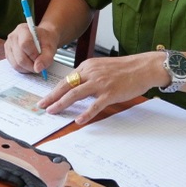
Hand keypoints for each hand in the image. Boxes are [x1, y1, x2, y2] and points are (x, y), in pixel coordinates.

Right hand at [3, 22, 58, 75]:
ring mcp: (8, 46)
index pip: (25, 44)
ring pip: (16, 64)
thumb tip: (38, 68)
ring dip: (28, 68)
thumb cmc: (45, 40)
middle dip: (32, 65)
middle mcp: (13, 37)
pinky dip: (23, 69)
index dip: (33, 55)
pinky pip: (14, 66)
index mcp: (23, 30)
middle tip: (39, 65)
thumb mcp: (50, 47)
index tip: (40, 58)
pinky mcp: (7, 54)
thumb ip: (46, 57)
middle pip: (20, 57)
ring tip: (35, 64)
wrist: (40, 38)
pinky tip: (29, 64)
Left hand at [38, 52, 165, 124]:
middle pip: (66, 86)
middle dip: (52, 97)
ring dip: (62, 104)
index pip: (66, 80)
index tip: (45, 98)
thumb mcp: (101, 67)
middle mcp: (91, 73)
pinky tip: (78, 120)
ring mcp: (100, 83)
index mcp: (87, 67)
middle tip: (41, 106)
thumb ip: (88, 75)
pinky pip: (95, 105)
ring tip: (53, 112)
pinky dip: (86, 113)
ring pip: (75, 94)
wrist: (143, 67)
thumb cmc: (124, 68)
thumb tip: (75, 87)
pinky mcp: (110, 93)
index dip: (54, 90)